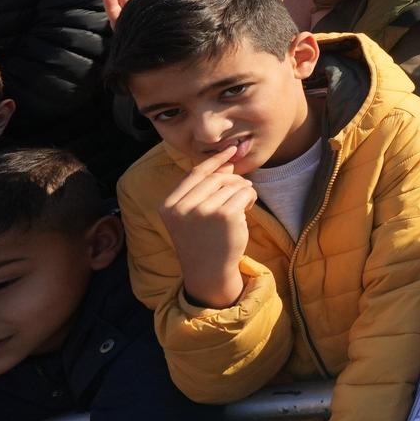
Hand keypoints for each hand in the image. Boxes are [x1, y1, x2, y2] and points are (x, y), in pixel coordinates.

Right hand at [159, 145, 253, 309]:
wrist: (209, 271)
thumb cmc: (203, 240)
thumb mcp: (193, 214)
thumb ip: (205, 188)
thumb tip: (228, 159)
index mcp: (168, 205)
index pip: (195, 173)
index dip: (214, 160)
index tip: (230, 150)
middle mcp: (182, 208)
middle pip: (215, 178)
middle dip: (233, 180)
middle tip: (241, 190)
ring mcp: (203, 211)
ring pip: (232, 184)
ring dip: (243, 190)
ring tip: (242, 205)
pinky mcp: (225, 215)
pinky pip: (245, 193)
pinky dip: (250, 198)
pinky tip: (247, 210)